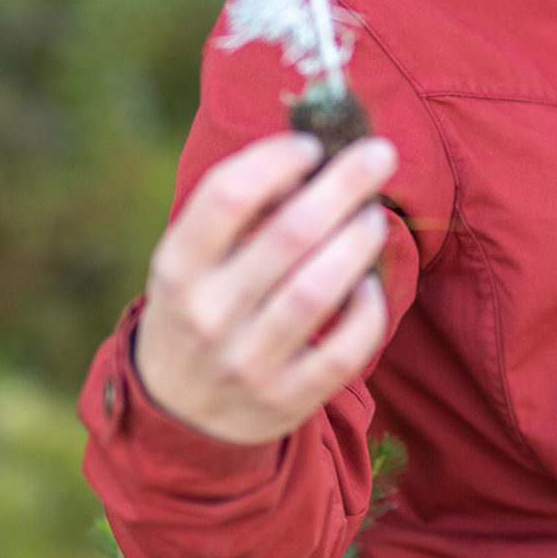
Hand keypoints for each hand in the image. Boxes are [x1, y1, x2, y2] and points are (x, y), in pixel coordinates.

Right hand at [132, 131, 397, 443]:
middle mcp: (207, 314)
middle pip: (288, 234)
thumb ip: (234, 213)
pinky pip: (345, 350)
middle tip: (379, 154)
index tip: (311, 144)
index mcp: (177, 268)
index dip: (277, 160)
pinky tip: (368, 284)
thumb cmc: (199, 308)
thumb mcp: (190, 262)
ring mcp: (247, 362)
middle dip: (343, 185)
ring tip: (372, 218)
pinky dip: (367, 309)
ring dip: (358, 241)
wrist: (180, 413)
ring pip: (318, 290)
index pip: (226, 196)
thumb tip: (311, 155)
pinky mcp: (286, 399)